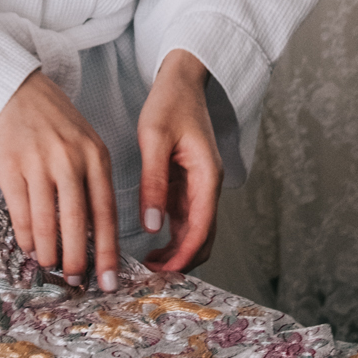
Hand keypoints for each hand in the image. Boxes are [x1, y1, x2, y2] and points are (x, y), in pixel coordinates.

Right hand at [0, 70, 120, 290]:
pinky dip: (25, 234)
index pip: (105, 212)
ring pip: (46, 219)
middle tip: (76, 281)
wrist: (19, 91)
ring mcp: (39, 161)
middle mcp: (70, 159)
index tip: (109, 279)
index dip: (107, 250)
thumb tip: (94, 237)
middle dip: (77, 258)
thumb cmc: (57, 124)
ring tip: (50, 265)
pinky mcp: (10, 164)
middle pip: (76, 220)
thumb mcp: (87, 146)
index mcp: (95, 156)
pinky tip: (29, 245)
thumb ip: (93, 184)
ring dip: (48, 250)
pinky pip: (19, 209)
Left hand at [138, 50, 221, 273]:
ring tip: (147, 265)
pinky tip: (151, 242)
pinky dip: (173, 235)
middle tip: (150, 276)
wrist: (182, 80)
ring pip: (196, 230)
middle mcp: (210, 185)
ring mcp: (201, 186)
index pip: (202, 228)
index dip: (184, 256)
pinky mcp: (191, 183)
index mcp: (208, 175)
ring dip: (178, 251)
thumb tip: (153, 225)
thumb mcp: (154, 138)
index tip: (161, 273)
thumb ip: (154, 182)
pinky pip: (186, 218)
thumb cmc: (170, 103)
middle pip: (204, 237)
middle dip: (182, 261)